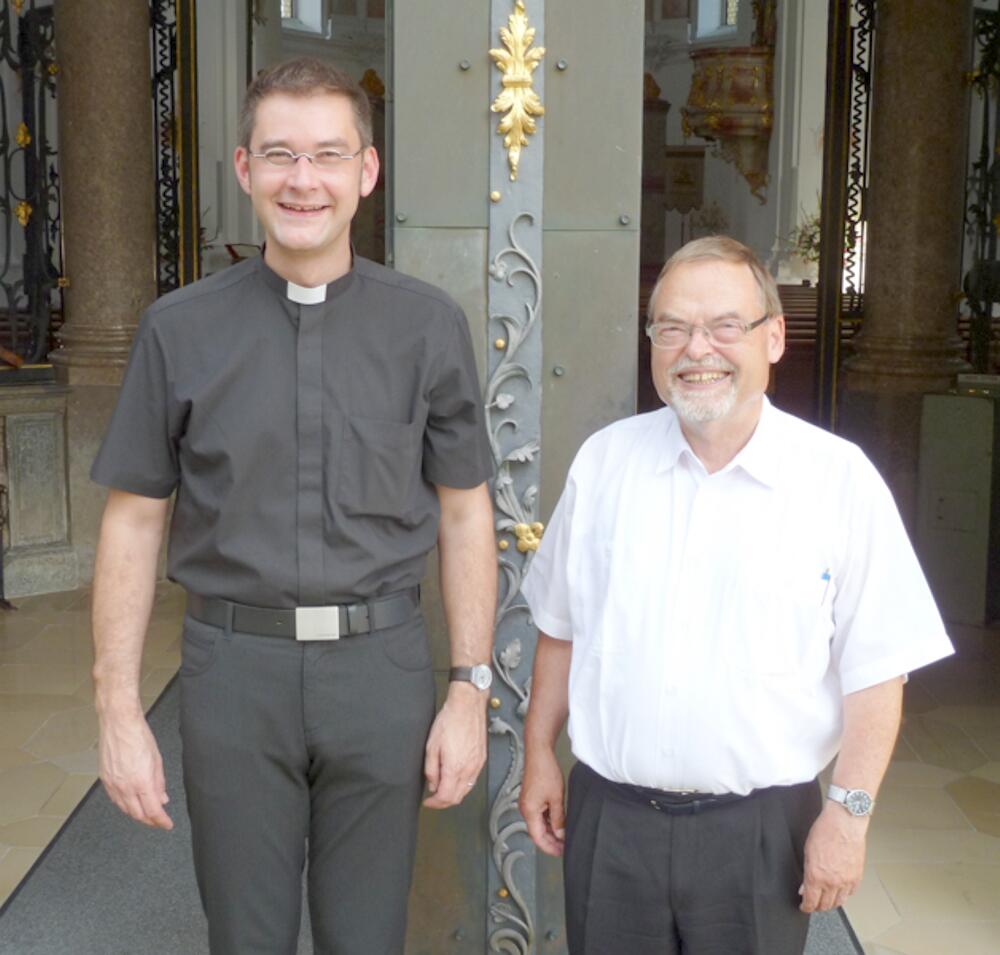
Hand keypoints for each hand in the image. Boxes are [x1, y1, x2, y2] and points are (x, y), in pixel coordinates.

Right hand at [98, 708, 172, 829]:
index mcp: (142, 782)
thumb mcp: (157, 759)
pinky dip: (124, 805)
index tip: (167, 824)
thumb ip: (159, 782)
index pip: (153, 810)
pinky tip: (130, 804)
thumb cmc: (139, 736)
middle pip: (138, 814)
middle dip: (149, 820)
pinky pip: (115, 800)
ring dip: (137, 815)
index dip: (161, 821)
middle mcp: (125, 786)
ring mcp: (113, 784)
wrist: (119, 723)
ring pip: (125, 809)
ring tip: (147, 815)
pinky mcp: (104, 779)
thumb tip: (162, 798)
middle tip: (158, 821)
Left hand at [423, 683, 486, 808]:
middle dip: (444, 802)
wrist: (467, 706)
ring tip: (443, 787)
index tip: (428, 801)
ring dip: (454, 794)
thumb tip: (433, 783)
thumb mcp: (431, 746)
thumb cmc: (450, 720)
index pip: (446, 797)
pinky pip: (473, 779)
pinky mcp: (482, 758)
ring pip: (466, 790)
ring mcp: (477, 764)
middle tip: (434, 798)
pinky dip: (463, 784)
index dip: (435, 803)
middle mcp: (469, 768)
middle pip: (458, 797)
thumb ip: (431, 769)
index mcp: (455, 767)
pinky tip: (455, 777)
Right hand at [519, 746, 565, 855]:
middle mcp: (525, 808)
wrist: (539, 753)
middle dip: (551, 840)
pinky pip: (539, 814)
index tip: (560, 852)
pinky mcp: (531, 797)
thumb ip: (558, 818)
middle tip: (564, 847)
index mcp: (529, 811)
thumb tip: (561, 833)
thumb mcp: (557, 798)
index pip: (538, 837)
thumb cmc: (545, 771)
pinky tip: (558, 822)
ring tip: (564, 836)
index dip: (549, 847)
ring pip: (538, 823)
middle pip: (537, 832)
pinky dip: (548, 821)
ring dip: (550, 831)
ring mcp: (527, 803)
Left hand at [799, 802, 866, 911]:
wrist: (844, 823)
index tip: (804, 907)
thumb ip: (807, 872)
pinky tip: (839, 890)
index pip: (810, 902)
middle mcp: (832, 882)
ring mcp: (846, 881)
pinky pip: (850, 893)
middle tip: (813, 903)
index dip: (806, 907)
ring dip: (831, 903)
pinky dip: (844, 894)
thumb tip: (805, 886)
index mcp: (816, 876)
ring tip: (826, 899)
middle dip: (817, 906)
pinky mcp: (857, 877)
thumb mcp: (808, 852)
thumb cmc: (825, 831)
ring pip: (839, 902)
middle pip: (825, 905)